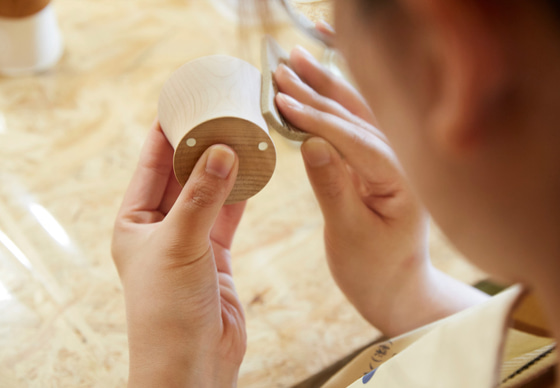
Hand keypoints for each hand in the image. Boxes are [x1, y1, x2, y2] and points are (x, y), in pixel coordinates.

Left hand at [112, 122, 245, 386]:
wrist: (193, 365)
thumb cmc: (167, 311)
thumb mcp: (180, 245)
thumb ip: (202, 198)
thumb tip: (222, 150)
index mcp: (134, 222)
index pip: (151, 164)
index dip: (165, 132)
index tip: (184, 102)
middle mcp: (160, 227)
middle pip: (182, 174)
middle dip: (200, 146)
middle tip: (222, 114)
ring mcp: (189, 240)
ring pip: (209, 193)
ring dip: (225, 168)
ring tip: (242, 137)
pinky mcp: (216, 255)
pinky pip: (228, 214)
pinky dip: (241, 194)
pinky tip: (253, 172)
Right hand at [275, 47, 487, 335]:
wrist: (397, 290)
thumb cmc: (375, 270)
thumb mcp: (350, 235)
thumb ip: (332, 188)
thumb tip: (310, 143)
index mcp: (403, 179)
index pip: (355, 138)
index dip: (316, 118)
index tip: (282, 99)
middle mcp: (403, 161)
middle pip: (358, 115)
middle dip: (319, 89)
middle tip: (283, 64)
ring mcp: (393, 160)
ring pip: (356, 114)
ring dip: (326, 87)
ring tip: (296, 61)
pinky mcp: (378, 164)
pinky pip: (353, 128)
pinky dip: (332, 107)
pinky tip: (316, 87)